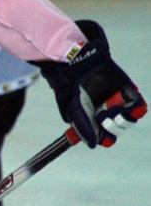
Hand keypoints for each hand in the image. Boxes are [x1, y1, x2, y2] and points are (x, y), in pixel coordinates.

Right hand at [33, 20, 146, 147]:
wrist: (76, 60)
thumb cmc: (68, 84)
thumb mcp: (71, 107)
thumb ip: (82, 126)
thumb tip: (93, 145)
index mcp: (91, 117)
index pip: (104, 135)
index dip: (107, 138)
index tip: (106, 139)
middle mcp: (105, 110)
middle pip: (118, 128)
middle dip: (114, 126)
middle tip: (104, 115)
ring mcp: (117, 100)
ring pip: (129, 119)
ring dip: (125, 118)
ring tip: (113, 107)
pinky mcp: (127, 90)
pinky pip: (138, 104)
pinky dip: (136, 107)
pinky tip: (129, 104)